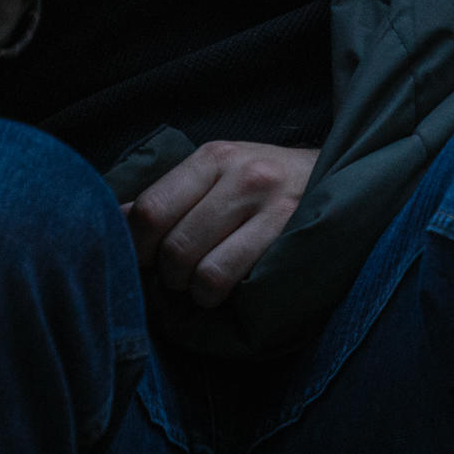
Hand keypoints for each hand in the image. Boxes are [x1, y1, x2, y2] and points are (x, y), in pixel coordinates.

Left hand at [127, 142, 319, 306]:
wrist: (340, 177)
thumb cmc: (267, 182)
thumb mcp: (217, 173)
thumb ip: (169, 194)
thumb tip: (113, 218)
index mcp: (214, 157)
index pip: (150, 209)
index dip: (137, 246)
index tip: (145, 259)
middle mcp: (243, 175)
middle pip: (174, 246)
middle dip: (168, 275)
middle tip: (179, 276)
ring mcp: (272, 206)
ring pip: (203, 272)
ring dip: (195, 290)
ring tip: (203, 284)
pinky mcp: (292, 236)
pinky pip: (233, 281)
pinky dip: (220, 296)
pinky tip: (228, 288)